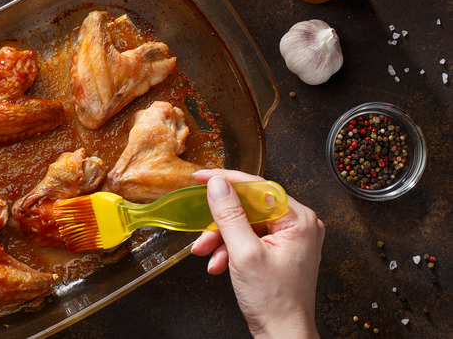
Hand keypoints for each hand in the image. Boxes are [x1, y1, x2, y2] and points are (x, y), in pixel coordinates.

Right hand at [190, 169, 324, 338]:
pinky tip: (219, 265)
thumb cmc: (274, 302)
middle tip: (201, 235)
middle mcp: (298, 224)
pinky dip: (231, 250)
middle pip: (249, 207)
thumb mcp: (244, 254)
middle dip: (220, 224)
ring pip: (245, 224)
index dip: (226, 180)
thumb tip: (217, 184)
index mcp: (298, 219)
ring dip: (222, 240)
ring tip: (207, 256)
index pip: (258, 186)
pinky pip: (249, 239)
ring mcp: (290, 238)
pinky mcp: (280, 251)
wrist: (282, 336)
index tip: (201, 176)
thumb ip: (229, 216)